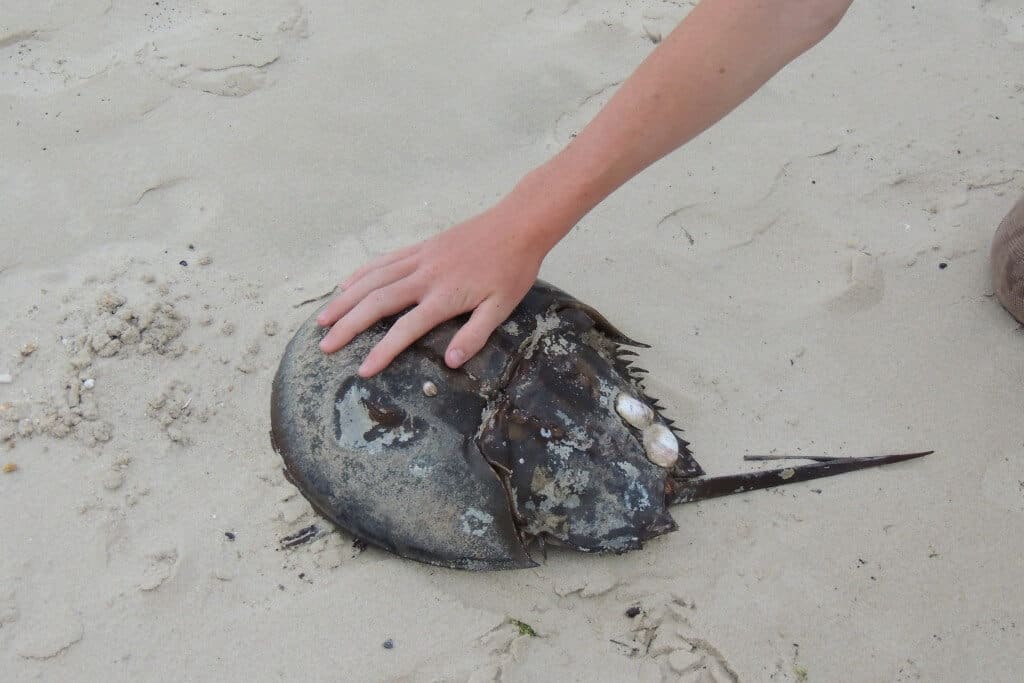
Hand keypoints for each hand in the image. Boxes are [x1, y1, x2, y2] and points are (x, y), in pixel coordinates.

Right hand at [318, 199, 551, 376]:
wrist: (518, 224)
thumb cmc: (512, 269)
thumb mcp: (502, 307)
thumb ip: (475, 335)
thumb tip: (450, 362)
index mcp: (444, 296)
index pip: (405, 328)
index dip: (382, 350)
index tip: (362, 370)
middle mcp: (424, 276)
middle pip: (376, 301)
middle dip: (347, 324)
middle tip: (325, 345)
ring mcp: (419, 258)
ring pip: (372, 279)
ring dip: (345, 299)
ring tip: (324, 318)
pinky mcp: (421, 247)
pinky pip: (384, 260)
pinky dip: (361, 273)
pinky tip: (346, 284)